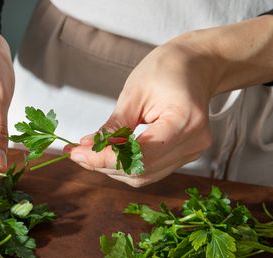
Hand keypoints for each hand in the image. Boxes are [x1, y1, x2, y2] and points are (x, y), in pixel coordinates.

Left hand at [67, 15, 272, 187]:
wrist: (196, 65)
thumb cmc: (167, 70)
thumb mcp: (134, 93)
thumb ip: (113, 126)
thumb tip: (87, 149)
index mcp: (185, 120)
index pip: (141, 155)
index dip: (106, 159)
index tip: (78, 152)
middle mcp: (194, 142)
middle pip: (141, 169)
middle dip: (104, 164)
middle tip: (75, 152)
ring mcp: (192, 152)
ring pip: (144, 176)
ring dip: (112, 168)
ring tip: (87, 152)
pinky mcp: (184, 156)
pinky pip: (151, 170)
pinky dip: (126, 166)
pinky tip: (107, 154)